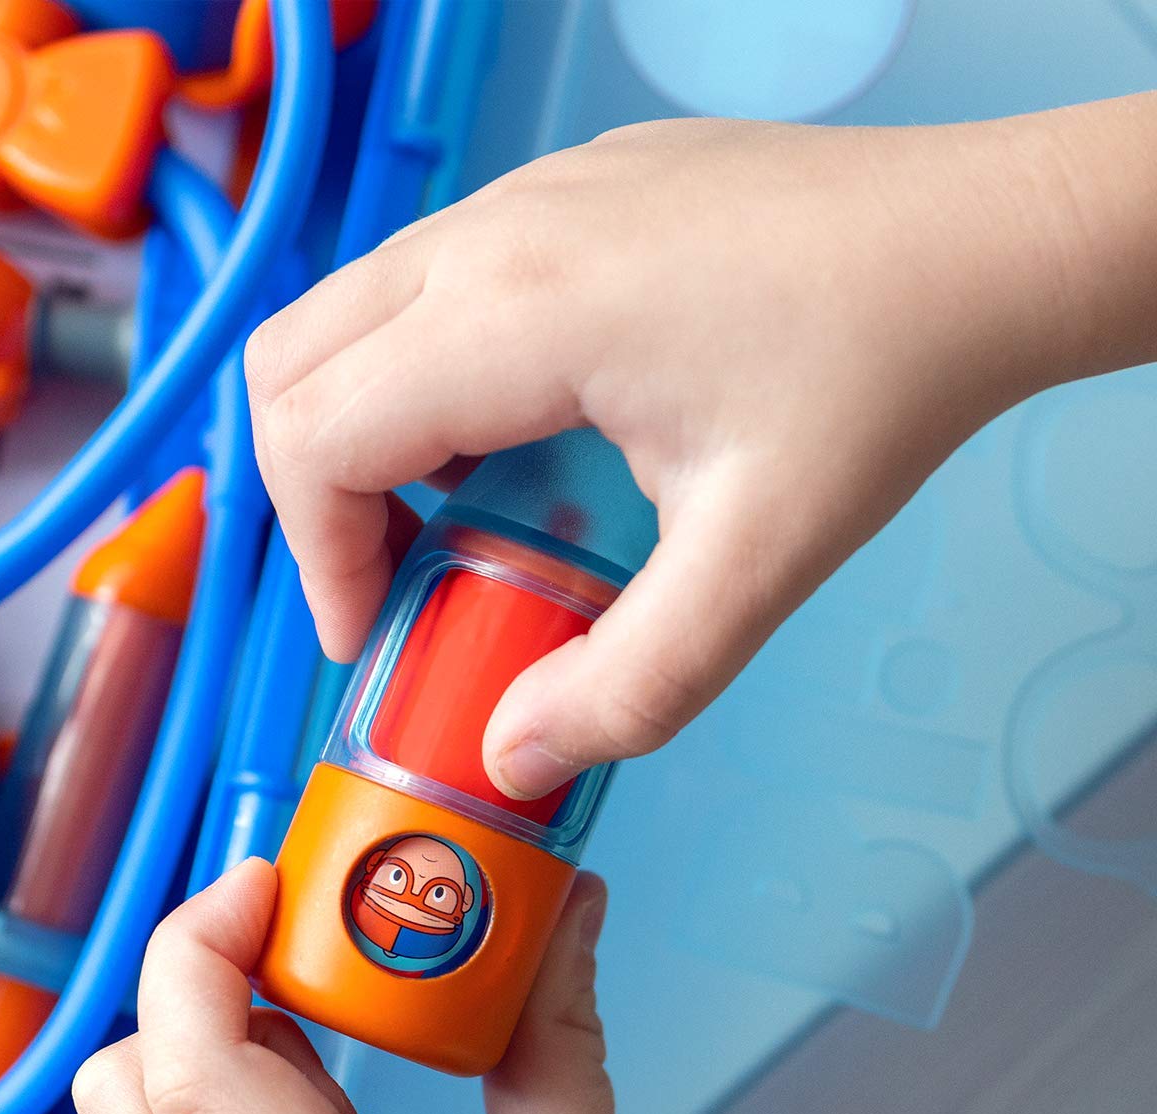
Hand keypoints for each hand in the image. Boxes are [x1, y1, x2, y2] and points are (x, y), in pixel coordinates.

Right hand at [245, 105, 1156, 797]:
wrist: (986, 239)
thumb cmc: (885, 366)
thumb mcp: (755, 562)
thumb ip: (628, 686)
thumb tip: (515, 758)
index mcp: (520, 311)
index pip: (314, 434)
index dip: (319, 557)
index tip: (375, 631)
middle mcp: (498, 231)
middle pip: (289, 363)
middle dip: (310, 495)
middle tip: (391, 580)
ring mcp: (526, 196)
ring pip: (344, 315)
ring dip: (360, 433)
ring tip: (453, 520)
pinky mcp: (561, 192)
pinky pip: (422, 284)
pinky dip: (417, 377)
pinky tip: (517, 440)